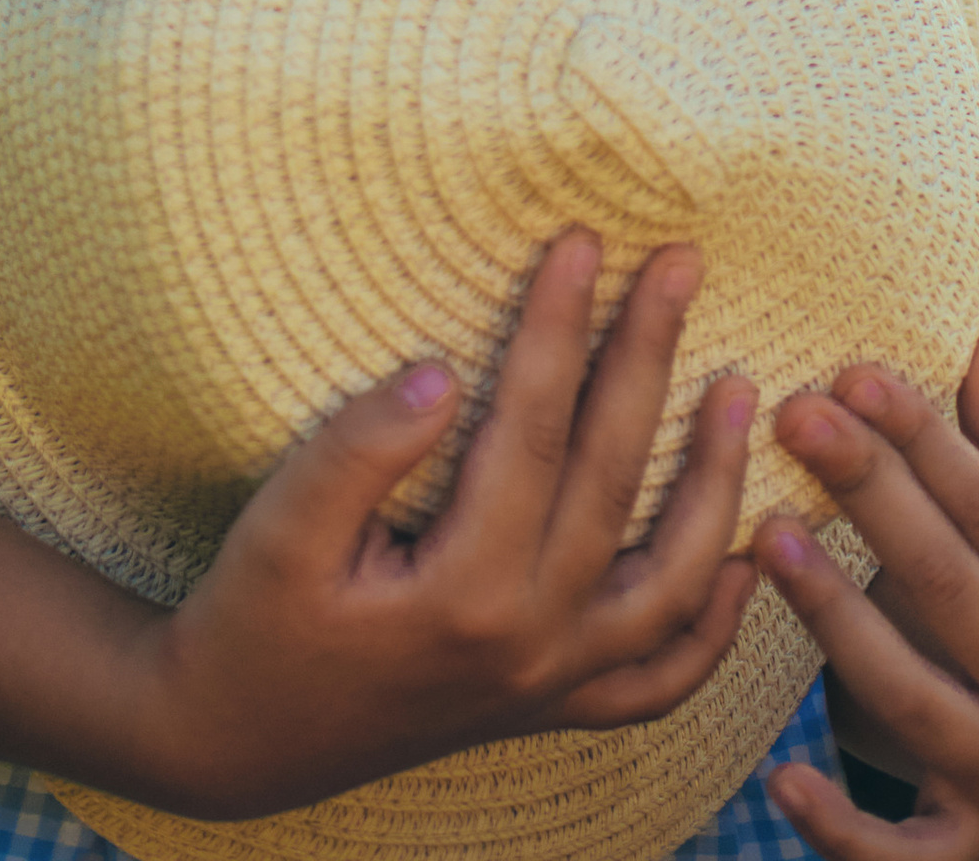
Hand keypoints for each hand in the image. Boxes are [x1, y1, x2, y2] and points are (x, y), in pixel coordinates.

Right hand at [122, 230, 758, 820]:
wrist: (238, 738)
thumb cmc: (253, 620)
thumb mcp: (279, 527)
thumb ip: (358, 449)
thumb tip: (438, 374)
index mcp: (464, 593)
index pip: (531, 429)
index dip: (556, 326)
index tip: (578, 239)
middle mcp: (529, 644)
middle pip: (614, 479)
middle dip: (648, 356)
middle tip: (679, 261)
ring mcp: (550, 684)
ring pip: (668, 584)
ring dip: (713, 481)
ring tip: (739, 386)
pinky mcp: (550, 705)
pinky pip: (657, 680)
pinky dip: (710, 628)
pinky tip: (740, 563)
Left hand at [757, 325, 978, 860]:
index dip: (922, 440)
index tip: (851, 374)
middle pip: (946, 587)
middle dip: (867, 492)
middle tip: (795, 414)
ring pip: (907, 697)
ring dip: (831, 616)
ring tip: (768, 533)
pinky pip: (902, 856)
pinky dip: (842, 829)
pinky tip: (785, 779)